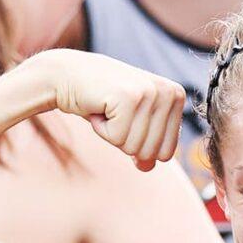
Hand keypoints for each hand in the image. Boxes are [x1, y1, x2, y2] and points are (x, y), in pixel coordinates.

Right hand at [26, 49, 185, 170]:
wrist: (66, 74)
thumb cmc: (102, 101)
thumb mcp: (132, 125)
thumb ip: (148, 147)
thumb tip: (148, 168)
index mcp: (177, 96)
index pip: (166, 153)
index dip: (139, 144)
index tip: (126, 118)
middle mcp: (169, 92)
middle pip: (152, 153)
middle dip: (126, 140)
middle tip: (114, 113)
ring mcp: (150, 92)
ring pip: (135, 147)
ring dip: (113, 134)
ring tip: (107, 108)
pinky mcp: (129, 97)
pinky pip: (118, 139)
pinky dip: (101, 129)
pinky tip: (98, 106)